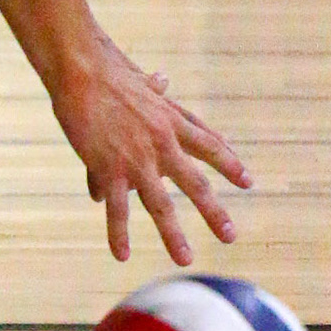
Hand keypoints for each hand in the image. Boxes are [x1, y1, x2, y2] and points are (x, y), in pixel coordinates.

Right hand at [51, 33, 251, 265]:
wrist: (83, 71)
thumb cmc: (107, 71)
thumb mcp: (140, 79)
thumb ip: (154, 87)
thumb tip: (162, 78)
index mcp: (171, 121)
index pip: (210, 146)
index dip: (229, 164)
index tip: (248, 182)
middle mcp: (163, 143)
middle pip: (196, 184)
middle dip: (214, 212)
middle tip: (230, 236)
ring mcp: (138, 159)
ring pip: (161, 205)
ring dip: (173, 235)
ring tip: (185, 259)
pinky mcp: (110, 168)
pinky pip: (118, 208)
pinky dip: (119, 234)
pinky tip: (122, 255)